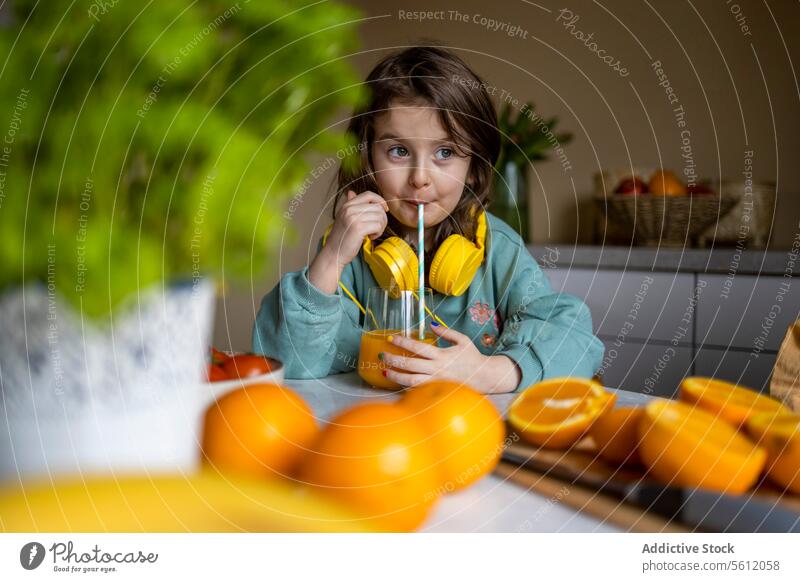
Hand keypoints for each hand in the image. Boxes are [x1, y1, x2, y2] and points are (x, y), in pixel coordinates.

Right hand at [321, 190, 388, 269]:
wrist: (333, 253)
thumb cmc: (341, 238)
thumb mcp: (344, 217)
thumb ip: (350, 205)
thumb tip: (351, 192)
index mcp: (347, 205)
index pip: (369, 195)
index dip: (380, 200)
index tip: (384, 210)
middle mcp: (350, 209)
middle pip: (377, 207)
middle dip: (382, 218)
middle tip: (377, 228)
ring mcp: (353, 218)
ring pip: (379, 216)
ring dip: (380, 227)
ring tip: (372, 233)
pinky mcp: (358, 228)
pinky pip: (378, 226)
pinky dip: (378, 233)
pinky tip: (370, 237)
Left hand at [380, 323, 520, 392]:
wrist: (485, 378)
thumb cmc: (473, 358)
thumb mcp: (462, 340)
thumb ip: (446, 331)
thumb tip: (431, 323)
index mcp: (442, 355)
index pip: (417, 347)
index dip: (402, 342)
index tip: (391, 338)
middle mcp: (437, 369)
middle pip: (410, 364)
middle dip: (393, 359)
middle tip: (381, 355)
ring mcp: (436, 382)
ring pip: (411, 381)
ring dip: (395, 376)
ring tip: (384, 371)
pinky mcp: (437, 391)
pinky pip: (418, 390)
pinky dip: (406, 387)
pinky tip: (397, 382)